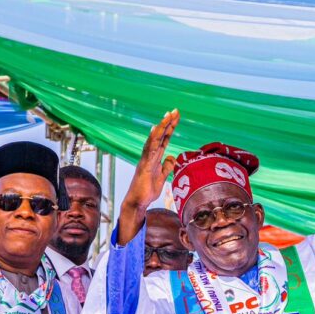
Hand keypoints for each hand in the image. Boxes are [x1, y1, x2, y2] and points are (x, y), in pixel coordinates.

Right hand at [117, 109, 179, 245]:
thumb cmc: (147, 191)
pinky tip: (155, 130)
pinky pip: (149, 150)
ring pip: (154, 140)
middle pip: (160, 136)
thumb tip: (172, 157)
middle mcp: (150, 155)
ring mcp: (146, 159)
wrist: (137, 203)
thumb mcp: (162, 178)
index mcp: (155, 158)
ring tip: (168, 115)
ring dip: (161, 127)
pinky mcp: (144, 166)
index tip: (177, 117)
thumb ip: (166, 167)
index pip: (165, 140)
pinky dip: (152, 140)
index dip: (170, 128)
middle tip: (175, 110)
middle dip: (168, 123)